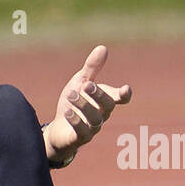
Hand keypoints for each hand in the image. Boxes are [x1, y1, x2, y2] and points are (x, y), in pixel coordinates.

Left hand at [43, 45, 132, 165]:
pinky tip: (68, 112)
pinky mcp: (80, 138)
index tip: (126, 90)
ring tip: (71, 95)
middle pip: (107, 105)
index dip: (124, 95)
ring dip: (84, 106)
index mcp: (104, 101)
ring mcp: (93, 128)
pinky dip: (76, 121)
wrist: (59, 129)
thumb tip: (103, 47)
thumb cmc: (74, 104)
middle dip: (98, 95)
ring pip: (95, 119)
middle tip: (86, 85)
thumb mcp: (80, 82)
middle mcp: (102, 115)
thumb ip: (92, 68)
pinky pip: (83, 132)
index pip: (119, 98)